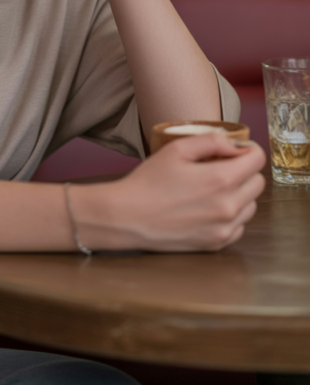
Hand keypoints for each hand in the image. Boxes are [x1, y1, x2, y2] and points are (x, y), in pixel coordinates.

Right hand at [79, 132, 266, 251]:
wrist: (127, 217)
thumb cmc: (148, 181)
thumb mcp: (176, 149)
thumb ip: (211, 141)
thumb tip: (236, 146)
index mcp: (221, 179)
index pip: (257, 160)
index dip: (248, 149)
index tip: (235, 149)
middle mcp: (229, 206)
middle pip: (257, 182)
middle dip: (244, 171)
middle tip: (220, 167)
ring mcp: (224, 228)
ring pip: (251, 205)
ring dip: (239, 193)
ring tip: (212, 188)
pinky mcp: (216, 243)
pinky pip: (239, 226)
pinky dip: (230, 215)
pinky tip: (208, 208)